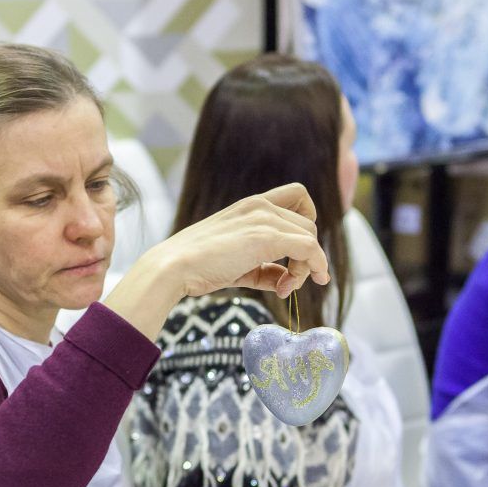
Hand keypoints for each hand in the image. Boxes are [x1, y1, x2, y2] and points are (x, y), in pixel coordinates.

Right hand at [151, 183, 329, 299]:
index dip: (306, 222)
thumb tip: (286, 282)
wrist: (174, 268)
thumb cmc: (198, 267)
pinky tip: (290, 288)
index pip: (298, 197)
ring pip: (310, 237)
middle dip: (306, 256)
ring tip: (283, 289)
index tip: (299, 251)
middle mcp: (260, 206)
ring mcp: (263, 219)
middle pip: (308, 224)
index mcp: (251, 205)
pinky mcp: (266, 237)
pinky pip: (309, 248)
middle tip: (287, 283)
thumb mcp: (237, 265)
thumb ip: (264, 269)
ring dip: (306, 267)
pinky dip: (313, 267)